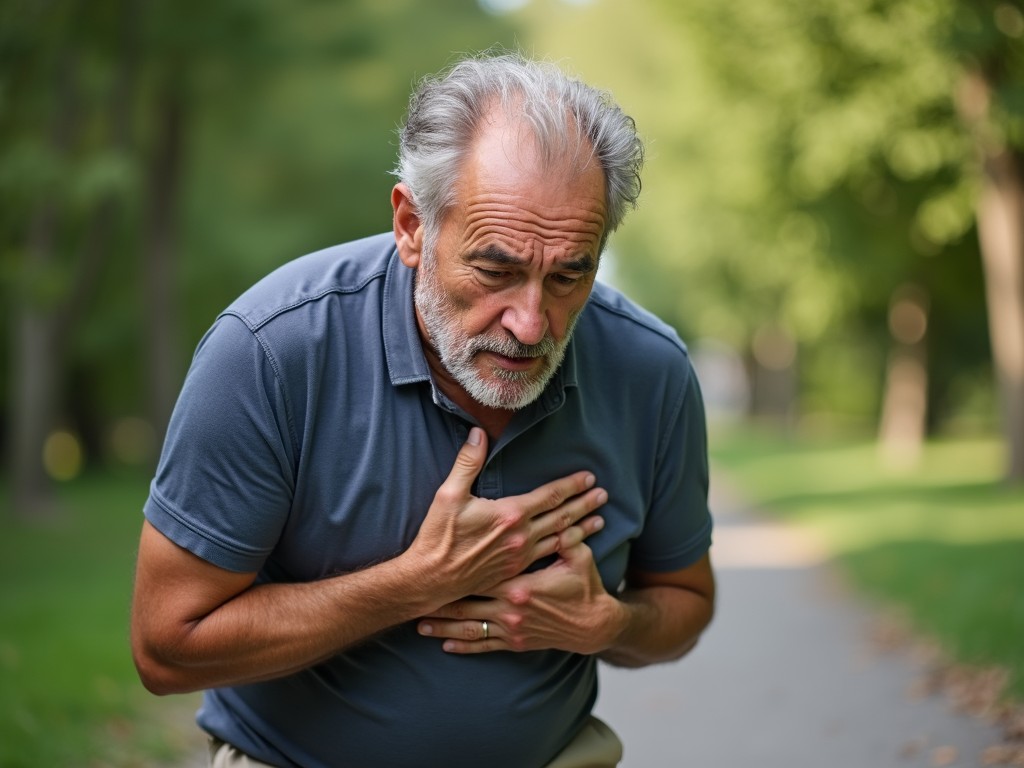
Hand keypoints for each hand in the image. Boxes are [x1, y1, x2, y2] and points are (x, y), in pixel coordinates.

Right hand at [404, 427, 607, 604]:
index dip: (571, 485)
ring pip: (560, 539)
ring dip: (582, 529)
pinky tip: (574, 547)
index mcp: (510, 515)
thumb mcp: (449, 494)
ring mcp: (520, 557)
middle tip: (603, 496)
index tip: (589, 478)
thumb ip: (467, 462)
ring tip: (600, 521)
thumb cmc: (438, 537)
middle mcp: (521, 537)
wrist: (431, 580)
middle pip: (562, 517)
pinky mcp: (515, 571)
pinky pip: (549, 557)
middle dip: (585, 505)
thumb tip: (478, 433)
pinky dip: (566, 548)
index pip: (550, 496)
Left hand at [417, 540, 625, 655]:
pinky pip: (484, 645)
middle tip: (415, 597)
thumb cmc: (585, 589)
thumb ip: (561, 534)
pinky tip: (445, 644)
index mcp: (519, 585)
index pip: (481, 573)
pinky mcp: (515, 643)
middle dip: (442, 601)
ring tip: (420, 623)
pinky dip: (463, 645)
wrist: (594, 627)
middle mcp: (510, 610)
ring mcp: (511, 629)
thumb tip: (551, 505)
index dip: (457, 569)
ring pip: (469, 628)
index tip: (435, 564)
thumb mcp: (577, 557)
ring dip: (445, 626)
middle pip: (467, 603)